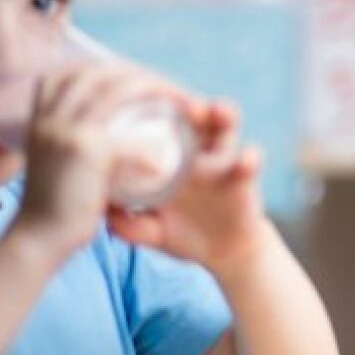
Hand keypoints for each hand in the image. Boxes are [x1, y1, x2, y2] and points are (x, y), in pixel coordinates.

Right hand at [14, 62, 181, 256]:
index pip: (72, 71)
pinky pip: (130, 139)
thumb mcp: (55, 163)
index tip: (134, 79)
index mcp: (40, 115)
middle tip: (169, 88)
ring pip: (118, 91)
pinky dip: (152, 146)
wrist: (36, 241)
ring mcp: (67, 130)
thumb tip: (103, 133)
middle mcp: (51, 115)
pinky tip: (167, 159)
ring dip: (156, 91)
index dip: (106, 69)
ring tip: (182, 105)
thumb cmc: (52, 209)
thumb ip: (73, 143)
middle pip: (100, 73)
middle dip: (138, 74)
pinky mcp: (87, 153)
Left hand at [106, 99, 267, 274]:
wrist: (225, 253)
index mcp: (167, 157)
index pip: (159, 124)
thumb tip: (103, 215)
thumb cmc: (183, 234)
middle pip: (193, 116)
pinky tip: (247, 159)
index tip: (138, 100)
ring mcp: (222, 160)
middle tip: (177, 101)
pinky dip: (250, 158)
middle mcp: (195, 151)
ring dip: (222, 115)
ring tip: (218, 111)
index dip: (151, 108)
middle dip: (187, 104)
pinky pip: (251, 161)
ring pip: (226, 127)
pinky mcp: (245, 177)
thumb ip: (129, 226)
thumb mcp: (150, 231)